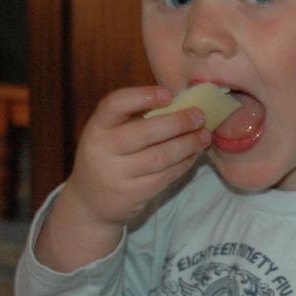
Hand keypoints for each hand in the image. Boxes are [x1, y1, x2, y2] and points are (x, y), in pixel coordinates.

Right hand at [34, 86, 208, 270]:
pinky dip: (184, 163)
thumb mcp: (110, 133)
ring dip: (187, 144)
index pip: (114, 105)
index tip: (168, 94)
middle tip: (199, 116)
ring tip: (204, 136)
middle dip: (178, 123)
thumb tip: (181, 102)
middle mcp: (102, 150)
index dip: (142, 96)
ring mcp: (117, 174)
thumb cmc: (109, 155)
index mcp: (97, 127)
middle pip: (145, 132)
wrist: (91, 200)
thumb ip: (134, 116)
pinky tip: (194, 154)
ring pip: (160, 157)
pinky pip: (165, 176)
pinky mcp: (134, 193)